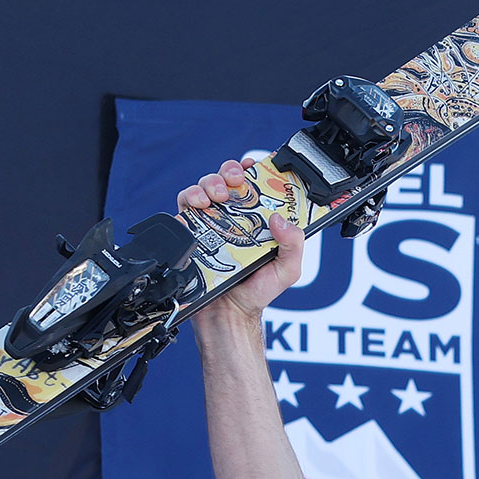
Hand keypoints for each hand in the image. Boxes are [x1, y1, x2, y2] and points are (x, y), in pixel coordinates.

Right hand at [180, 159, 304, 327]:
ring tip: (216, 197)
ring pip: (205, 187)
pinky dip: (189, 200)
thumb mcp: (287, 270)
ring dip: (209, 183)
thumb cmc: (257, 292)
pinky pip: (184, 207)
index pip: (255, 185)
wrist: (228, 314)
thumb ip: (293, 244)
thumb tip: (280, 218)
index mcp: (257, 220)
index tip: (256, 164)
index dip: (255, 168)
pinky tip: (198, 207)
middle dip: (230, 171)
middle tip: (235, 181)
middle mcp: (233, 218)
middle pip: (228, 179)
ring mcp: (211, 223)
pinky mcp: (191, 232)